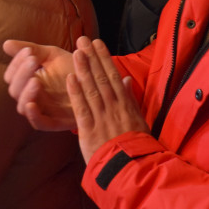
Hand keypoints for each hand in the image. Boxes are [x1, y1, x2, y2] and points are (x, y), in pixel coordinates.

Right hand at [3, 39, 75, 130]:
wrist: (97, 83)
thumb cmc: (73, 68)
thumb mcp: (53, 56)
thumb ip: (32, 50)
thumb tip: (5, 43)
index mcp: (28, 81)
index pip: (12, 75)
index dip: (17, 63)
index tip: (29, 51)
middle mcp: (32, 97)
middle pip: (15, 90)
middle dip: (22, 74)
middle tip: (33, 60)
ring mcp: (42, 110)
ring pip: (23, 107)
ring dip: (26, 93)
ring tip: (35, 80)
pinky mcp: (54, 122)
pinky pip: (38, 123)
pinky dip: (33, 115)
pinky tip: (32, 104)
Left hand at [66, 37, 148, 161]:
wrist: (133, 167)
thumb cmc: (136, 145)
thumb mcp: (138, 119)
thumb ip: (130, 99)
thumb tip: (126, 79)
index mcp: (125, 104)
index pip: (113, 76)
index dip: (105, 58)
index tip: (98, 43)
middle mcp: (114, 107)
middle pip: (101, 78)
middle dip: (92, 58)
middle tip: (83, 40)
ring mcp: (102, 117)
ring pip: (92, 89)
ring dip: (83, 69)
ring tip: (76, 52)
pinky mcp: (90, 130)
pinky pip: (83, 109)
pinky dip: (76, 93)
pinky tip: (70, 78)